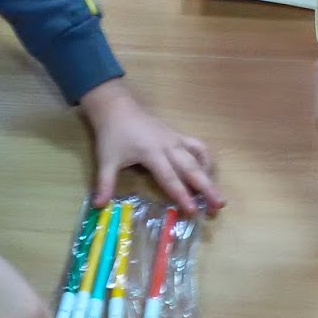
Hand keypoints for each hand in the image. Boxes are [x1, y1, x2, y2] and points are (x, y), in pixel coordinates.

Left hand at [80, 80, 221, 214]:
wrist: (116, 107)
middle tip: (219, 205)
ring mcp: (175, 139)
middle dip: (206, 188)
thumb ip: (104, 183)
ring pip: (199, 157)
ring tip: (217, 194)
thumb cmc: (112, 134)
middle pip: (192, 168)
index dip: (181, 195)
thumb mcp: (106, 159)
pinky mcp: (177, 136)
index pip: (170, 178)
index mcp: (151, 152)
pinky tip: (207, 173)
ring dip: (210, 175)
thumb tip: (98, 205)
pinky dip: (205, 159)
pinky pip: (197, 146)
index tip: (192, 211)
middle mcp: (168, 146)